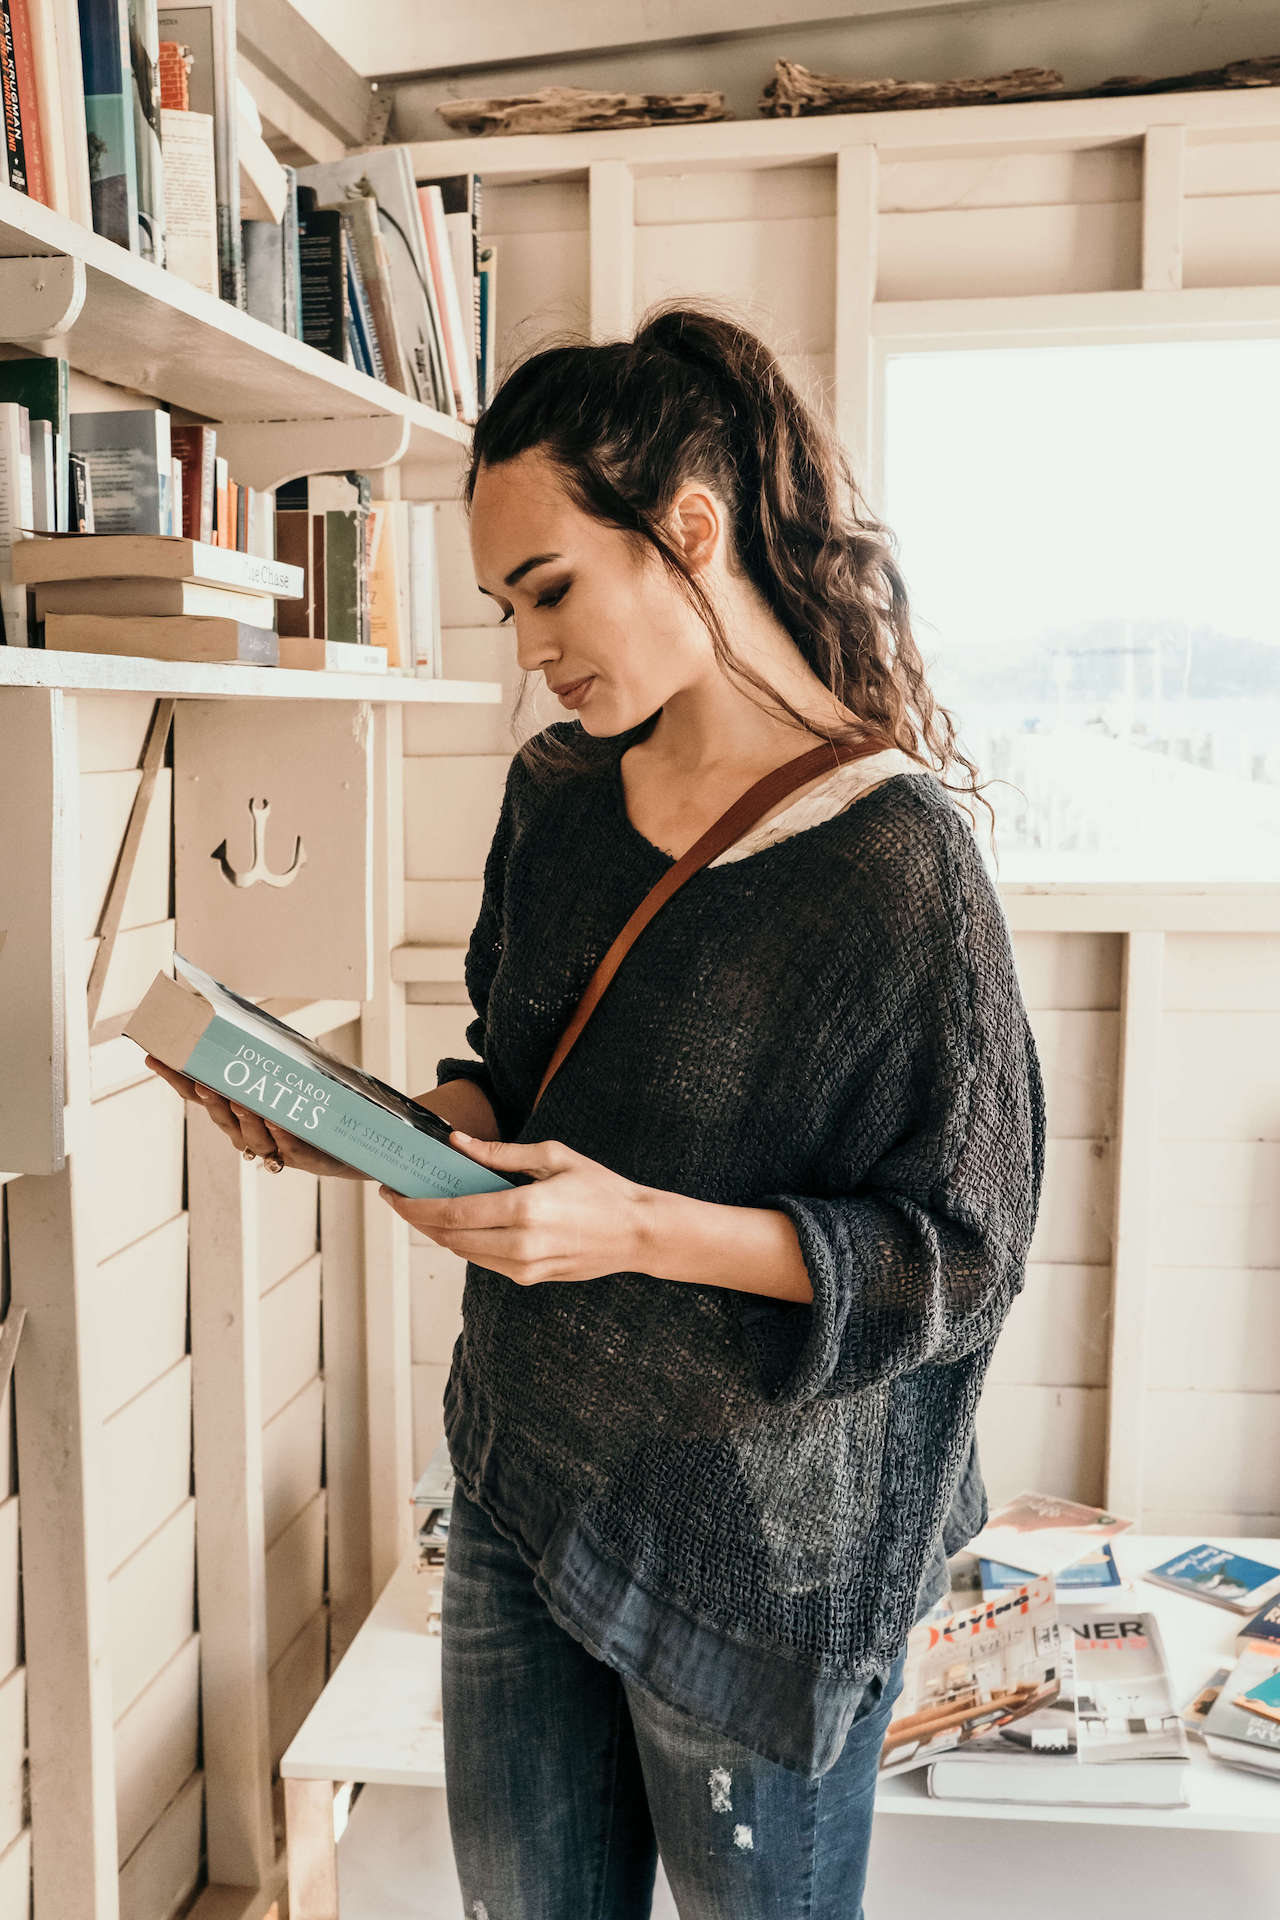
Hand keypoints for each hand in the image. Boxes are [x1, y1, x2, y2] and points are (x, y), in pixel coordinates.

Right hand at [143, 1054, 365, 1179]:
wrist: (345, 1145)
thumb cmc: (308, 1107)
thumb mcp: (286, 1074)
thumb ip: (266, 1052)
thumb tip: (246, 1017)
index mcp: (234, 1111)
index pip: (197, 1093)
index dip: (175, 1077)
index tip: (152, 1056)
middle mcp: (246, 1131)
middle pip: (219, 1116)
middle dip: (208, 1098)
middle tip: (200, 1081)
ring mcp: (271, 1147)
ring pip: (250, 1134)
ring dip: (243, 1117)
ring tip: (239, 1100)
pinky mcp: (300, 1157)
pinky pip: (287, 1146)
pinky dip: (280, 1135)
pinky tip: (278, 1123)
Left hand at [377, 1132, 650, 1285]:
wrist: (637, 1232)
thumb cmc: (600, 1189)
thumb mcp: (552, 1157)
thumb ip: (500, 1154)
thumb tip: (457, 1143)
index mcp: (524, 1209)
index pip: (452, 1213)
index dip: (415, 1206)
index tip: (393, 1193)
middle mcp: (520, 1244)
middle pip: (449, 1237)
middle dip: (419, 1218)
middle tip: (401, 1198)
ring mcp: (525, 1267)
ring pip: (463, 1253)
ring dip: (439, 1232)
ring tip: (426, 1208)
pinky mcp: (531, 1278)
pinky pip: (485, 1261)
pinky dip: (467, 1242)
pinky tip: (462, 1223)